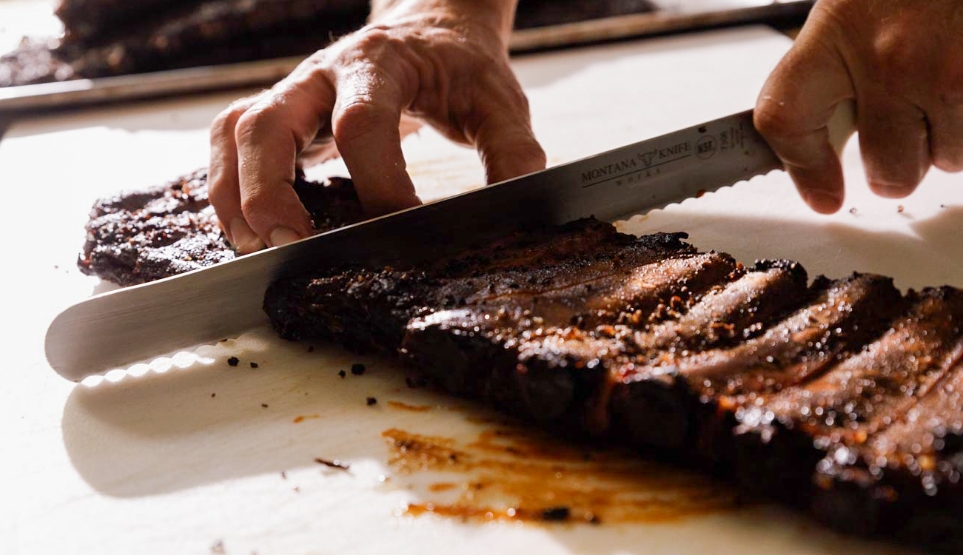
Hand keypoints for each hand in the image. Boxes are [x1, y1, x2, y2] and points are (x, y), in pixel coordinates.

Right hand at [209, 0, 544, 252]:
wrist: (432, 27)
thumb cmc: (461, 67)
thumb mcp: (499, 101)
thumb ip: (512, 154)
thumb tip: (513, 210)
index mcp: (381, 63)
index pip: (362, 122)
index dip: (377, 180)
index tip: (403, 228)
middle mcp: (323, 72)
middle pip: (269, 122)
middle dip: (270, 189)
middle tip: (290, 244)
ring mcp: (294, 89)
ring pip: (236, 131)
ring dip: (235, 193)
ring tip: (256, 247)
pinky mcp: (282, 110)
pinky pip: (230, 139)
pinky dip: (226, 184)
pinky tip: (244, 226)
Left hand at [754, 0, 962, 213]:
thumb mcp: (853, 3)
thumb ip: (831, 66)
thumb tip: (820, 145)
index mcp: (839, 31)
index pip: (786, 120)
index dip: (803, 168)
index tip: (823, 192)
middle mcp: (894, 59)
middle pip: (889, 170)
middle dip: (900, 160)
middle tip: (909, 123)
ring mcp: (955, 73)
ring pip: (950, 160)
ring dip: (951, 136)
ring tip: (950, 82)